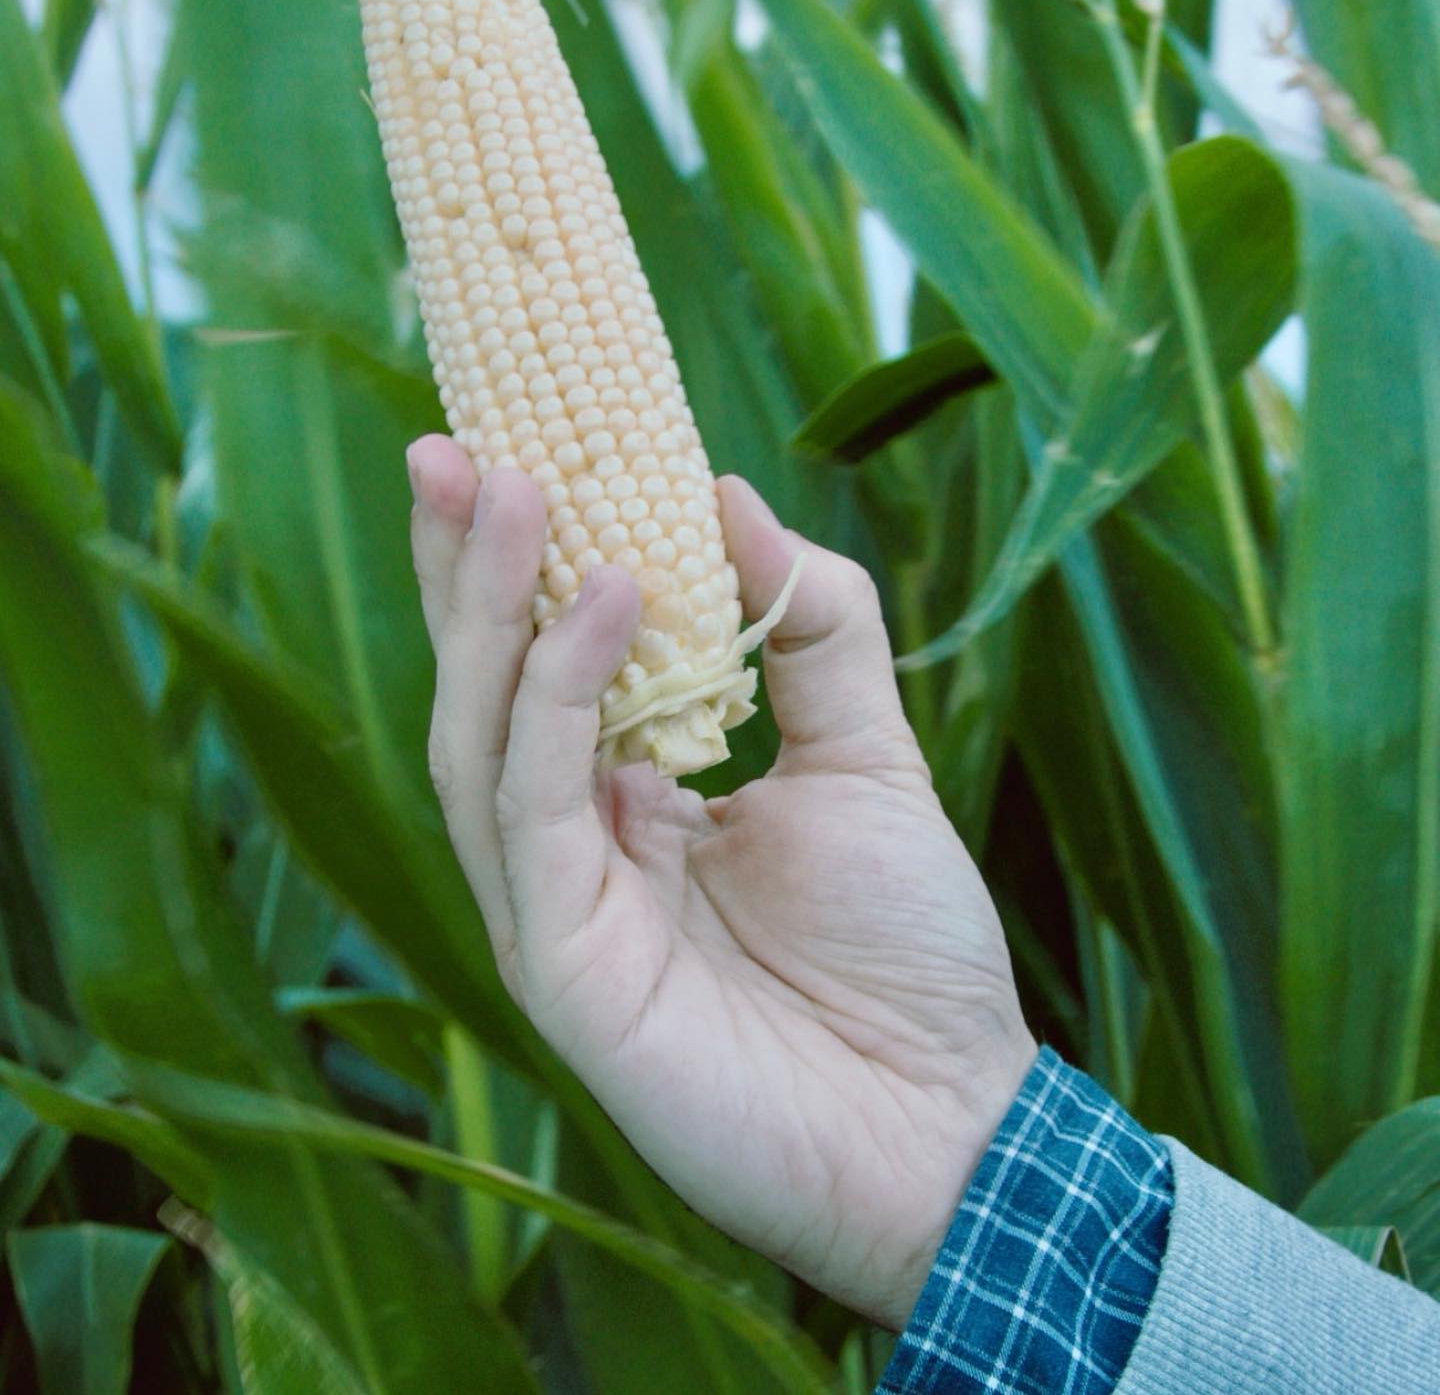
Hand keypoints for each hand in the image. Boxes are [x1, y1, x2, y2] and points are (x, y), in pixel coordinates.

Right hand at [407, 435, 1036, 1329]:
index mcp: (626, 802)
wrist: (948, 1122)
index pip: (543, 664)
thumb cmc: (907, 952)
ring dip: (490, 611)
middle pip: (484, 690)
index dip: (516, 560)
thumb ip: (810, 629)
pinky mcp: (561, 969)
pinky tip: (600, 600)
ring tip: (521, 486)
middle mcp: (570, 850)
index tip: (510, 440)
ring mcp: (554, 911)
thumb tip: (732, 496)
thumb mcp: (868, 752)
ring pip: (480, 742)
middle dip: (464, 567)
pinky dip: (555, 700)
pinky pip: (533, 813)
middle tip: (457, 444)